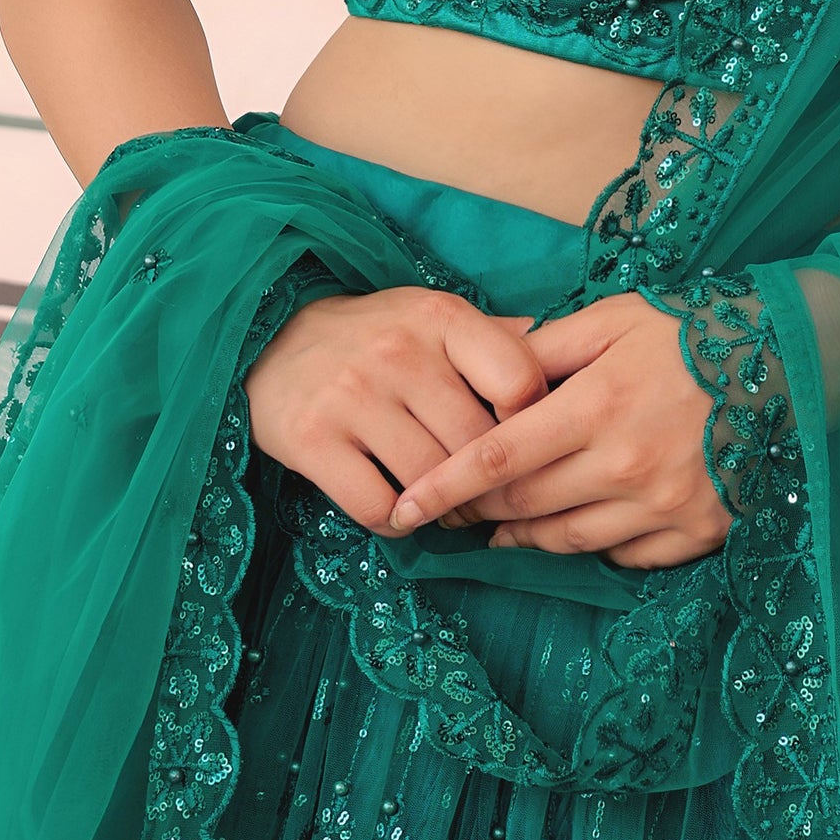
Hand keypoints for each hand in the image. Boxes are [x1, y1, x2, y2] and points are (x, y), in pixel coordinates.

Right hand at [244, 287, 547, 537]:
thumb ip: (497, 342)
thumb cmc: (376, 335)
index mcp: (441, 317)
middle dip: (487, 481)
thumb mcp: (435, 318)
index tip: (521, 442)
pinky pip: (377, 508)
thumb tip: (567, 361)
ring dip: (443, 506)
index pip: (521, 382)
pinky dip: (397, 523)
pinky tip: (399, 508)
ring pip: (430, 482)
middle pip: (477, 446)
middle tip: (484, 494)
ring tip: (443, 502)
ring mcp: (351, 396)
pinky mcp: (309, 440)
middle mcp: (398, 352)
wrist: (272, 337)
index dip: (532, 424)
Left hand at [385, 294, 729, 569]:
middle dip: (476, 513)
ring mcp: (665, 507)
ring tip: (496, 532)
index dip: (445, 486)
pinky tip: (573, 533)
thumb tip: (482, 369)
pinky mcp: (699, 533)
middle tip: (447, 512)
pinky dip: (591, 549)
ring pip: (568, 541)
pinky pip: (626, 557)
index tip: (404, 508)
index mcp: (597, 405)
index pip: (499, 459)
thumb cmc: (690, 330)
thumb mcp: (613, 320)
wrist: (789, 361)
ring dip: (523, 539)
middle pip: (526, 507)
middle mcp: (626, 465)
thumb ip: (545, 349)